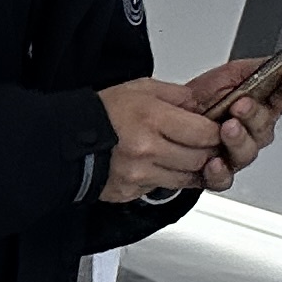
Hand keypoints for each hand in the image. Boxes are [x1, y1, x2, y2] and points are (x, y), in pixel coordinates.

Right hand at [100, 77, 236, 201]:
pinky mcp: (128, 191)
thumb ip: (176, 96)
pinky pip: (159, 188)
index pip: (205, 133)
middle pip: (198, 158)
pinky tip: (157, 166)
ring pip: (184, 178)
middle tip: (204, 145)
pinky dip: (164, 179)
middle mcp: (146, 150)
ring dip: (189, 169)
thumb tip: (199, 107)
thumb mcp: (142, 89)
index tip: (216, 131)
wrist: (64, 143)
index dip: (217, 133)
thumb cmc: (100, 114)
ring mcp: (137, 174)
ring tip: (183, 156)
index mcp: (153, 120)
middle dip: (207, 152)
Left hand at [180, 53, 281, 175]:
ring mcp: (238, 153)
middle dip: (255, 114)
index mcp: (263, 105)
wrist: (169, 122)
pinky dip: (220, 172)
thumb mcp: (227, 75)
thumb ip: (254, 68)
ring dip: (238, 139)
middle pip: (267, 126)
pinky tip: (213, 162)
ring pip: (248, 152)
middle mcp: (255, 131)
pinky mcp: (218, 173)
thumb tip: (277, 60)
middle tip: (241, 105)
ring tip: (227, 128)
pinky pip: (225, 178)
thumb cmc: (200, 100)